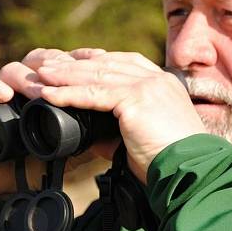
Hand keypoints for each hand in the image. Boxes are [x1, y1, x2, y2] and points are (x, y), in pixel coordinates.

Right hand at [0, 48, 106, 194]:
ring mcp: (2, 88)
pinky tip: (3, 95)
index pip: (66, 61)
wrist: (6, 180)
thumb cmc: (40, 159)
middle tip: (71, 74)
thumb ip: (96, 132)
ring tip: (40, 92)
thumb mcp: (74, 145)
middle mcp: (26, 82)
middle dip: (57, 65)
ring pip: (13, 69)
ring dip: (28, 79)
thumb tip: (127, 125)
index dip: (82, 58)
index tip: (102, 59)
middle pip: (41, 59)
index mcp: (50, 86)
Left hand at [35, 51, 205, 182]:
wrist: (190, 170)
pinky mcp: (137, 99)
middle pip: (106, 64)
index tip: (72, 60)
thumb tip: (88, 136)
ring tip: (41, 76)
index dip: (95, 59)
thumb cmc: (170, 161)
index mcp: (163, 83)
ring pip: (97, 75)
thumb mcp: (143, 138)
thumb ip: (117, 131)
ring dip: (65, 75)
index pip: (124, 62)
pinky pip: (95, 94)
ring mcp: (148, 86)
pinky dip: (69, 94)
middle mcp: (157, 79)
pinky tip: (50, 94)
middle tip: (46, 65)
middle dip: (73, 64)